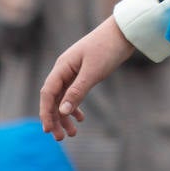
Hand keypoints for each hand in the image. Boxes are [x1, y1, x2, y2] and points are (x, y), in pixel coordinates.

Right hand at [40, 15, 135, 138]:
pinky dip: (75, 106)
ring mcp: (73, 71)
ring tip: (72, 133)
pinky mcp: (83, 73)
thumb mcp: (93, 72)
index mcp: (62, 67)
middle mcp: (64, 69)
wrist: (123, 32)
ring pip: (63, 98)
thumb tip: (62, 111)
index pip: (47, 93)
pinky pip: (74, 93)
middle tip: (61, 138)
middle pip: (54, 98)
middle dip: (56, 119)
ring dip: (66, 116)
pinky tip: (80, 118)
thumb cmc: (107, 48)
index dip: (46, 112)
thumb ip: (77, 92)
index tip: (48, 130)